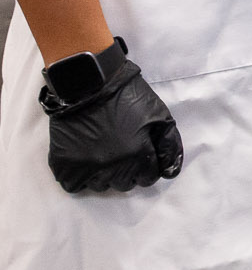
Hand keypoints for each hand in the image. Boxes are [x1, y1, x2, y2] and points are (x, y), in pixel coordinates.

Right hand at [42, 40, 182, 192]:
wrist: (89, 83)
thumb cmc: (128, 97)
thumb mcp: (160, 116)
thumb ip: (170, 146)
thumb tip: (170, 172)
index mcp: (137, 155)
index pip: (147, 178)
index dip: (147, 167)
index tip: (140, 155)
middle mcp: (112, 166)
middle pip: (124, 184)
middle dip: (128, 172)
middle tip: (122, 152)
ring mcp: (86, 166)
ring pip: (100, 186)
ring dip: (105, 175)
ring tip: (104, 154)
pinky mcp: (64, 163)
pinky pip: (74, 185)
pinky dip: (81, 177)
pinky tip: (86, 160)